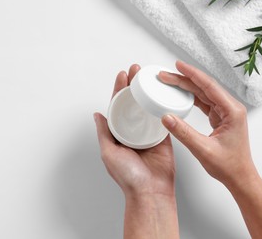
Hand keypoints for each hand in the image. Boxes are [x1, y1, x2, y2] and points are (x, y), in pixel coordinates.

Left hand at [94, 64, 174, 197]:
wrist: (150, 191)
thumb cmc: (129, 177)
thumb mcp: (109, 153)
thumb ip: (104, 133)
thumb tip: (97, 114)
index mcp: (119, 133)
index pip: (118, 106)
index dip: (119, 89)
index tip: (122, 75)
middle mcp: (133, 130)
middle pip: (133, 102)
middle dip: (134, 85)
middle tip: (136, 69)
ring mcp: (149, 132)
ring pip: (147, 106)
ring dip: (147, 91)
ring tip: (148, 76)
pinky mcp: (164, 135)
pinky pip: (163, 117)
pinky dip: (162, 104)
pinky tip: (162, 92)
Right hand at [159, 60, 256, 186]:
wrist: (240, 177)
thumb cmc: (229, 166)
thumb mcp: (203, 150)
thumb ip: (184, 133)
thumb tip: (166, 117)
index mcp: (232, 111)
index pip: (209, 86)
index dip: (192, 74)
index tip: (178, 65)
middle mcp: (231, 108)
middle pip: (205, 87)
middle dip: (185, 79)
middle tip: (166, 75)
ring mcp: (226, 113)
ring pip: (204, 94)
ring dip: (187, 87)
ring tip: (170, 81)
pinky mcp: (220, 118)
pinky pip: (204, 103)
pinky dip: (191, 97)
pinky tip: (181, 94)